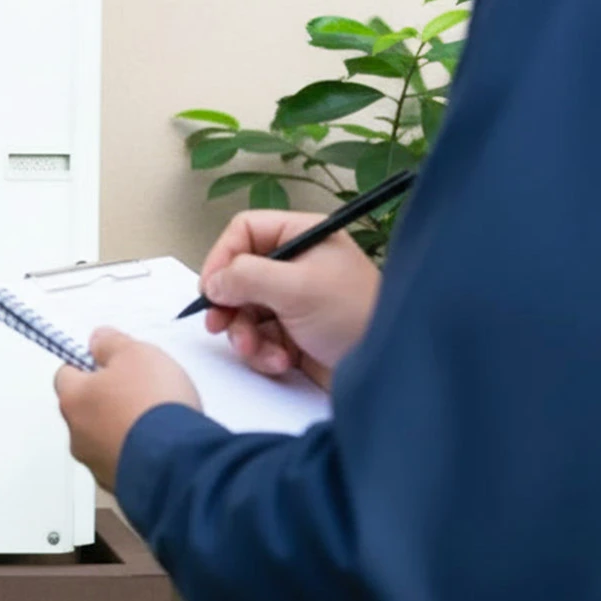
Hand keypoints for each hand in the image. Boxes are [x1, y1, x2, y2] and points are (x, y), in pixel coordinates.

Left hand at [53, 328, 200, 491]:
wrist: (178, 461)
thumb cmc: (152, 405)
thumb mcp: (135, 354)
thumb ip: (111, 344)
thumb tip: (97, 340)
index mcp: (73, 399)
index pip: (65, 375)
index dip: (87, 366)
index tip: (108, 362)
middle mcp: (78, 435)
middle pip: (85, 409)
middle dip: (107, 399)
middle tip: (138, 389)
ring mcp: (97, 465)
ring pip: (104, 439)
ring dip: (123, 429)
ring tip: (156, 420)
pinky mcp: (121, 487)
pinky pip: (125, 463)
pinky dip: (138, 453)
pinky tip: (162, 445)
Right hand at [197, 210, 381, 389]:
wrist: (389, 369)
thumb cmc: (357, 317)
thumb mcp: (297, 288)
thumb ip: (247, 277)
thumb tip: (214, 282)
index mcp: (302, 237)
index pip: (245, 231)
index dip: (222, 257)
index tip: (211, 288)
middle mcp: (297, 264)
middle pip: (239, 275)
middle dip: (230, 305)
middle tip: (220, 325)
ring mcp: (295, 300)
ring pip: (245, 311)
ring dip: (245, 335)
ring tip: (259, 350)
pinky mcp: (294, 332)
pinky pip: (260, 337)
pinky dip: (263, 352)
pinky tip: (282, 361)